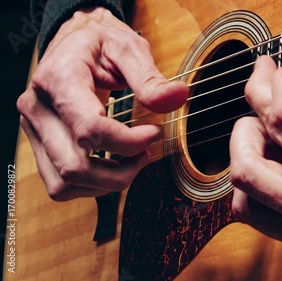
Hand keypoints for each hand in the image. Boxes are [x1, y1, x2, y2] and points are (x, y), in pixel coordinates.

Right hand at [17, 7, 187, 200]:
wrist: (72, 42)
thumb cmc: (99, 44)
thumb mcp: (128, 48)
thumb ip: (150, 78)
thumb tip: (176, 98)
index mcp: (58, 80)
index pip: (89, 129)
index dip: (129, 142)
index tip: (155, 133)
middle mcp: (38, 109)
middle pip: (76, 165)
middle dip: (121, 170)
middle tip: (147, 151)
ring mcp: (34, 130)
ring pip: (65, 183)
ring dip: (107, 182)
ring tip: (133, 161)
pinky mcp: (39, 145)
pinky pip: (60, 185)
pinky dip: (91, 185)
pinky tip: (113, 166)